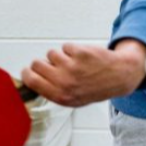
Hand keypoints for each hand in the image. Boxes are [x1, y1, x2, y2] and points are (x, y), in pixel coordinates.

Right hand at [21, 39, 145, 107]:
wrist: (119, 76)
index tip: (29, 70)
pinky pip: (66, 47)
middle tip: (53, 64)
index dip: (27, 73)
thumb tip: (31, 80)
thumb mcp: (73, 99)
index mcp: (60, 96)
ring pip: (52, 53)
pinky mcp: (81, 53)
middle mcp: (65, 82)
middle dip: (43, 63)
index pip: (31, 81)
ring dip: (60, 56)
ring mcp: (73, 67)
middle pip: (37, 64)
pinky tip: (82, 57)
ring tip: (73, 62)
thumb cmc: (95, 87)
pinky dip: (72, 50)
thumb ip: (52, 91)